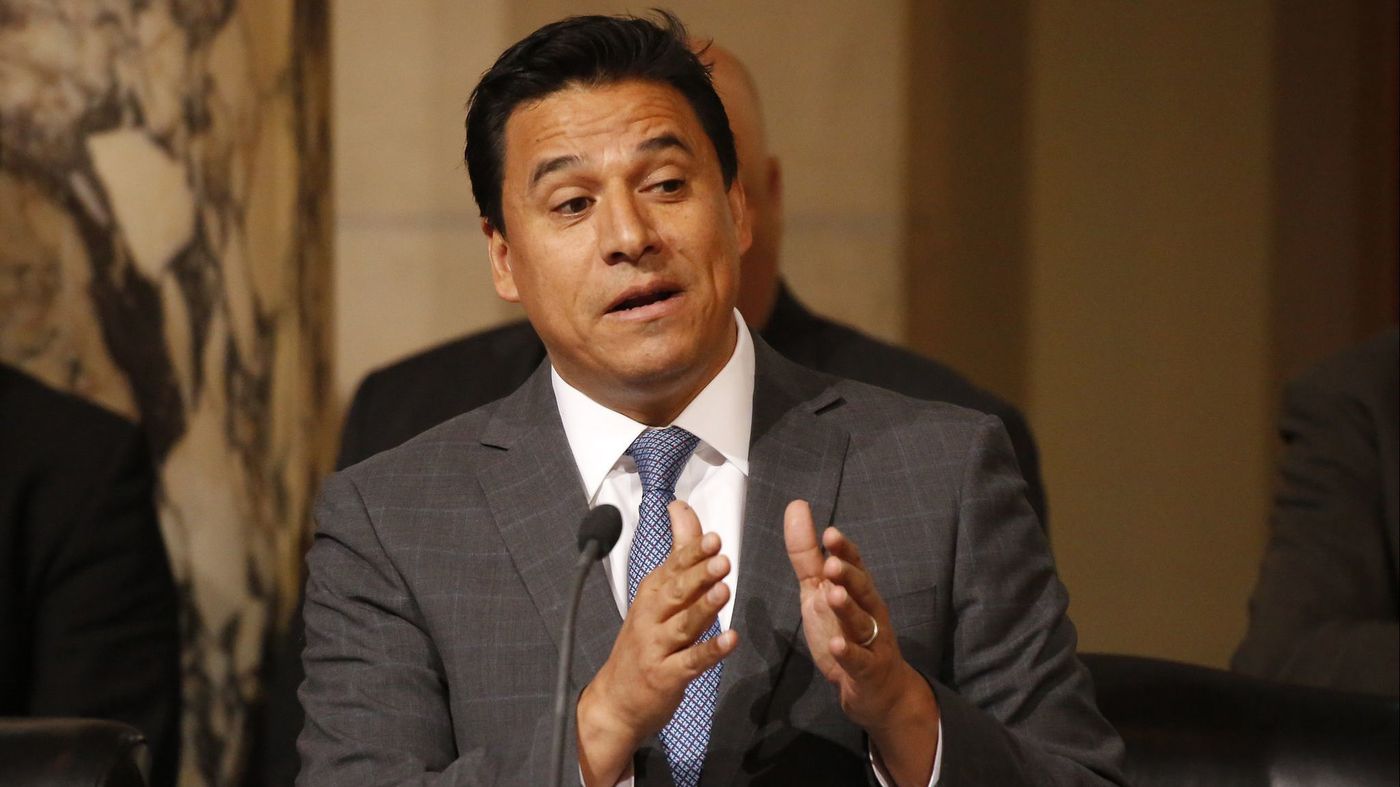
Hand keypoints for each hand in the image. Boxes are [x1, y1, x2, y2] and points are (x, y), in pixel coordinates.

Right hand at [577, 500, 738, 785]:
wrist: (616, 701)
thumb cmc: (643, 641)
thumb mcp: (656, 594)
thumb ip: (677, 552)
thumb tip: (680, 507)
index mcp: (650, 594)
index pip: (671, 567)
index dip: (691, 553)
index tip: (713, 537)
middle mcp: (650, 617)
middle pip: (675, 592)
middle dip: (698, 574)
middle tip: (721, 558)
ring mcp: (657, 648)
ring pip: (683, 624)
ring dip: (703, 607)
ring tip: (725, 590)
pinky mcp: (667, 677)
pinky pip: (691, 662)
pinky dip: (711, 651)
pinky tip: (731, 640)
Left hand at [784, 500, 937, 786]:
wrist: (878, 689)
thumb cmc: (846, 631)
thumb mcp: (820, 591)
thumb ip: (807, 554)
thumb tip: (796, 506)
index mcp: (856, 589)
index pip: (853, 564)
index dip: (843, 550)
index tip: (829, 533)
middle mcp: (868, 609)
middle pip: (862, 589)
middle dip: (848, 575)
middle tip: (832, 564)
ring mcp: (871, 640)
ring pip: (861, 621)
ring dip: (848, 608)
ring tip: (833, 595)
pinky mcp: (867, 670)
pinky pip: (859, 661)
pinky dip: (847, 653)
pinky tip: (836, 645)